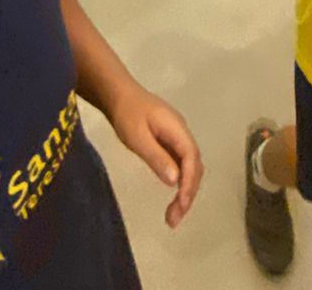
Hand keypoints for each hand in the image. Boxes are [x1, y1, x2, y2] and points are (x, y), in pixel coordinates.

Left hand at [109, 85, 203, 228]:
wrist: (117, 93)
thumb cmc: (126, 113)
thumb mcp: (137, 137)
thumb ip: (156, 157)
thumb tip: (175, 181)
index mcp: (177, 129)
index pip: (192, 158)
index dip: (190, 183)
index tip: (182, 205)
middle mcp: (181, 132)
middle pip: (194, 165)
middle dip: (189, 192)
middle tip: (174, 218)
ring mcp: (176, 135)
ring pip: (189, 165)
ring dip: (185, 189)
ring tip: (173, 214)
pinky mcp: (168, 140)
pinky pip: (180, 163)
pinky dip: (179, 181)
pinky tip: (172, 194)